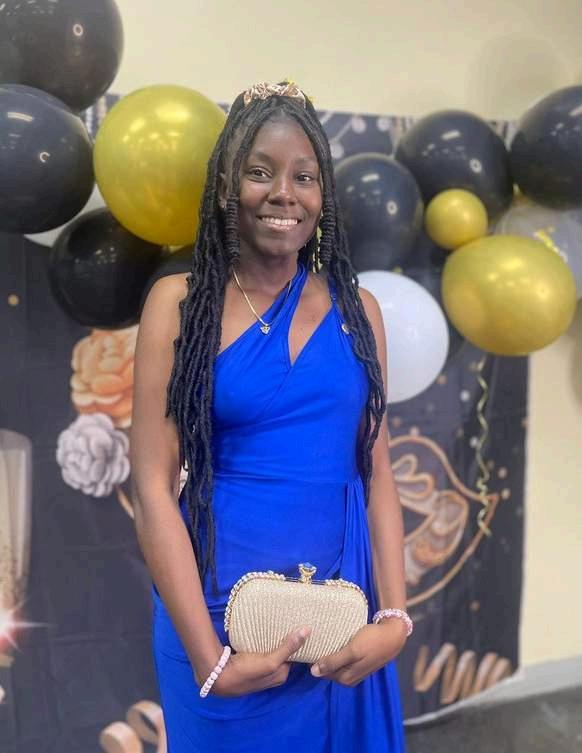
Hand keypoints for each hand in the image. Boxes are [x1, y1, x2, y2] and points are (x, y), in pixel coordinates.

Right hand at [195, 626, 311, 697]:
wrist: (218, 676)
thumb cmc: (246, 671)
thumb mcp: (270, 661)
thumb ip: (288, 648)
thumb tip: (307, 631)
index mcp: (282, 675)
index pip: (295, 656)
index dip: (299, 642)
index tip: (302, 625)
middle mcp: (274, 674)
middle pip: (285, 653)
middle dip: (288, 639)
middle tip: (292, 620)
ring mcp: (263, 669)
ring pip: (274, 651)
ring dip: (276, 640)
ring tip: (281, 622)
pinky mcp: (252, 663)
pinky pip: (264, 650)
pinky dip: (266, 641)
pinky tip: (265, 630)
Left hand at [310, 620, 406, 686]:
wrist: (392, 636)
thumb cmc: (371, 641)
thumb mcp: (352, 651)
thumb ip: (334, 662)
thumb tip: (313, 673)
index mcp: (345, 678)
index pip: (321, 673)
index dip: (313, 661)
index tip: (306, 647)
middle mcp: (348, 678)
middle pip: (328, 669)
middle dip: (319, 658)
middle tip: (311, 641)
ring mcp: (354, 671)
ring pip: (334, 664)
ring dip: (327, 654)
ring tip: (319, 640)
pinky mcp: (358, 663)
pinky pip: (342, 660)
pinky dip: (336, 652)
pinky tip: (333, 642)